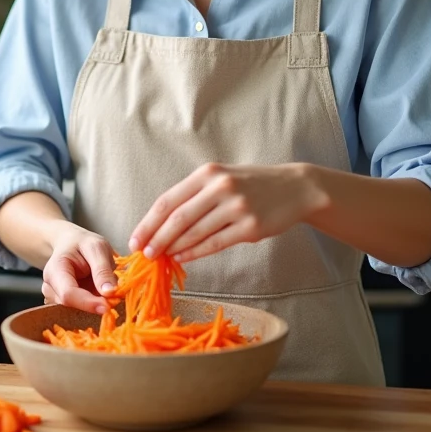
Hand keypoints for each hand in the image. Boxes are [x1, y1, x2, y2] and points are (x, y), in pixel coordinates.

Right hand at [40, 222, 117, 314]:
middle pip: (72, 305)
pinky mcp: (63, 303)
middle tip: (114, 293)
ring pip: (78, 309)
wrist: (69, 244)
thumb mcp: (96, 247)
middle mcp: (50, 287)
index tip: (109, 306)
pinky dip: (93, 302)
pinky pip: (80, 309)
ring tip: (101, 283)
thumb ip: (102, 269)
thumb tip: (110, 292)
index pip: (68, 294)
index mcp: (54, 270)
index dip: (89, 303)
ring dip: (95, 301)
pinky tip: (96, 289)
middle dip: (95, 302)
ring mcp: (55, 297)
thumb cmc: (82, 243)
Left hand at [129, 162, 327, 263]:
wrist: (294, 188)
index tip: (135, 238)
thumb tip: (162, 225)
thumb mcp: (221, 178)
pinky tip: (182, 258)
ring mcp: (236, 207)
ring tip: (160, 257)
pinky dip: (195, 253)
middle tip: (144, 254)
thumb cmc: (250, 185)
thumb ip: (194, 196)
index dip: (149, 222)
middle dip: (156, 239)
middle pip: (177, 219)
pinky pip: (215, 244)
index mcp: (208, 173)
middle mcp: (220, 187)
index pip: (168, 200)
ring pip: (195, 233)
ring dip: (173, 248)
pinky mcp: (250, 227)